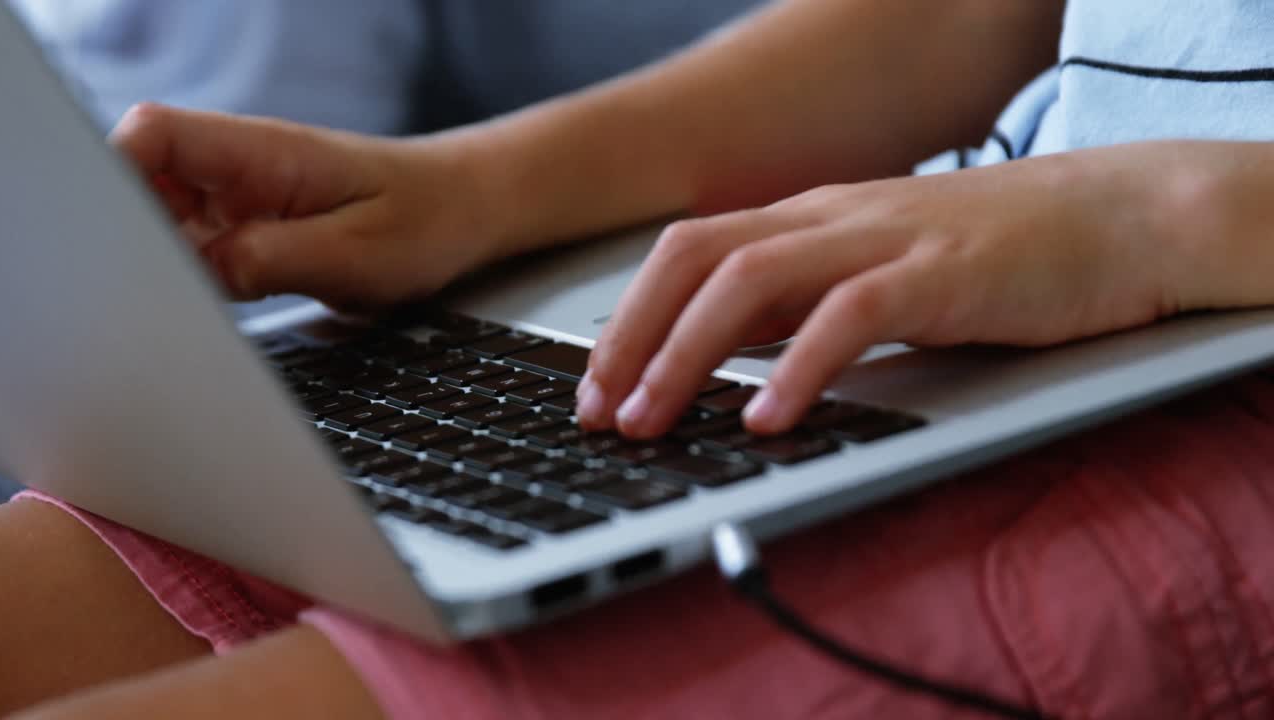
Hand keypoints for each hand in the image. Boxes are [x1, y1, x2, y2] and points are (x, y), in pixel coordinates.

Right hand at [109, 104, 502, 311]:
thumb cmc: (424, 221)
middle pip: (141, 183)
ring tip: (212, 296)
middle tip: (172, 287)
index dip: (115, 176)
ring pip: (163, 223)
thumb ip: (271, 259)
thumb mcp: (353, 254)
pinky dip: (196, 278)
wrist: (463, 212)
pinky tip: (225, 302)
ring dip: (168, 263)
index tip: (115, 236)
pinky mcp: (250, 229)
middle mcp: (239, 168)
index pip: (152, 136)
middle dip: (136, 235)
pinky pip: (198, 250)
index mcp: (260, 152)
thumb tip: (199, 269)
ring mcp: (241, 198)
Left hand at [578, 141, 1268, 438]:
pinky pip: (850, 314)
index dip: (629, 316)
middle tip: (598, 413)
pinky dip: (797, 366)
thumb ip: (808, 305)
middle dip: (632, 337)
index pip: (691, 252)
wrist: (1119, 216)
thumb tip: (733, 358)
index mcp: (812, 219)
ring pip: (753, 280)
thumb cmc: (999, 256)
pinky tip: (767, 420)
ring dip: (687, 355)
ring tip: (652, 421)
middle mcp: (832, 218)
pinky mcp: (943, 272)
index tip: (596, 386)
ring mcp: (885, 238)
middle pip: (698, 259)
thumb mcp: (881, 274)